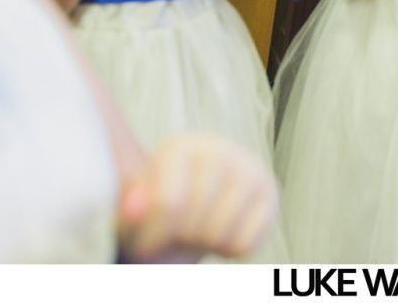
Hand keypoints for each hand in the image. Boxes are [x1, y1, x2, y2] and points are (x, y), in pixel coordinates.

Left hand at [116, 133, 277, 262]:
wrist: (193, 201)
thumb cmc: (156, 207)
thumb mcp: (133, 207)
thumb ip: (128, 207)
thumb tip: (132, 212)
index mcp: (180, 146)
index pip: (169, 204)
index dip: (153, 238)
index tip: (144, 248)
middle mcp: (220, 150)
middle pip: (196, 222)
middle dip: (180, 242)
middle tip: (175, 238)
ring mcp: (250, 168)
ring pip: (222, 234)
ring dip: (204, 246)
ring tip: (196, 234)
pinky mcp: (270, 191)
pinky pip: (246, 243)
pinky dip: (229, 250)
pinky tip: (220, 233)